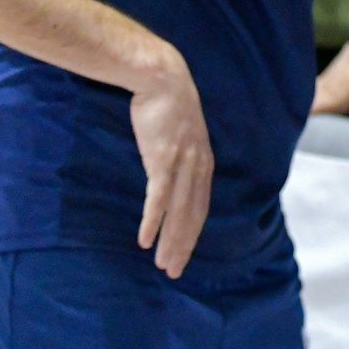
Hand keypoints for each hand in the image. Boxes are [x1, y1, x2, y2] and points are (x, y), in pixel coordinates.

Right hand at [130, 48, 213, 276]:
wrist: (162, 77)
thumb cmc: (166, 105)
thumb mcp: (179, 135)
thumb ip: (179, 156)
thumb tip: (169, 172)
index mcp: (203, 163)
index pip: (201, 207)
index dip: (193, 233)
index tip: (184, 254)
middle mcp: (198, 167)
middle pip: (193, 215)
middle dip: (183, 246)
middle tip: (174, 271)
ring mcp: (182, 164)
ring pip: (178, 212)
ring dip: (169, 240)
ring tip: (163, 264)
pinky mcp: (163, 158)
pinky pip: (158, 197)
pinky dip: (153, 220)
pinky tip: (145, 240)